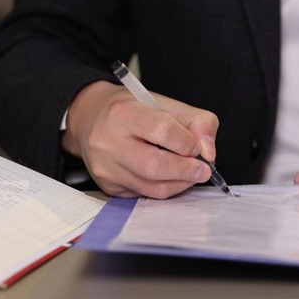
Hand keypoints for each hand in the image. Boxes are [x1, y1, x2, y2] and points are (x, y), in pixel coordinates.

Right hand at [61, 81, 218, 198]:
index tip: (197, 146)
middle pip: (155, 166)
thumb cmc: (132, 110)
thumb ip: (196, 122)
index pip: (162, 130)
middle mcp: (108, 141)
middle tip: (203, 170)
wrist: (89, 118)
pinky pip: (145, 195)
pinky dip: (165, 189)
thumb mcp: (164, 103)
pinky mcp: (109, 186)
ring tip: (190, 173)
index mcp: (123, 112)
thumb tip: (209, 153)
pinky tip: (170, 177)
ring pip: (152, 188)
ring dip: (180, 183)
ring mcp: (106, 168)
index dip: (187, 142)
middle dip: (187, 171)